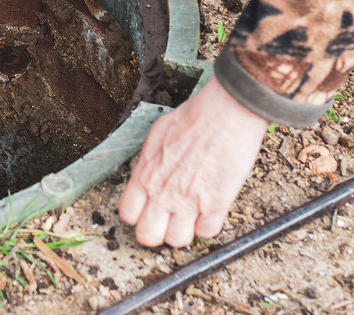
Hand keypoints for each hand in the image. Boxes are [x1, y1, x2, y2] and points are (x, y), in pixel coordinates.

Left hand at [118, 78, 271, 247]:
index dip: (139, 216)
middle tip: (169, 220)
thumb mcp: (157, 136)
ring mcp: (188, 202)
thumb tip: (148, 175)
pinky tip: (211, 209)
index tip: (149, 211)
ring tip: (192, 214)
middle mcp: (162, 193)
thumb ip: (149, 162)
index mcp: (145, 175)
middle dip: (157, 231)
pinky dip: (209, 225)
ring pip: (177, 241)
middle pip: (148, 236)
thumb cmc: (194, 117)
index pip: (128, 214)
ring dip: (185, 230)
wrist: (225, 114)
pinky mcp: (215, 206)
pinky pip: (207, 233)